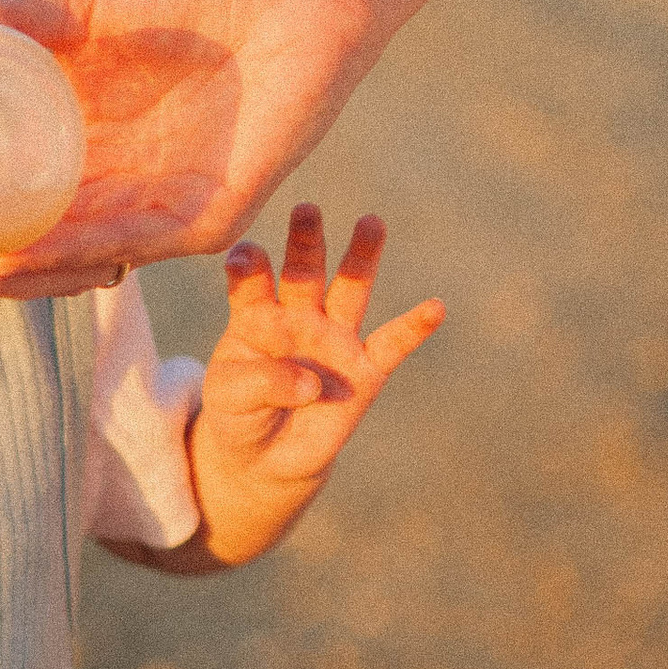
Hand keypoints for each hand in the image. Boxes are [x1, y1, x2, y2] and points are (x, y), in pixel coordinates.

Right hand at [0, 0, 390, 306]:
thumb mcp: (81, 1)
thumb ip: (9, 17)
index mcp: (68, 155)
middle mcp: (104, 196)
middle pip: (15, 260)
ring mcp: (152, 214)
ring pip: (64, 268)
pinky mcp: (203, 219)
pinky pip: (127, 249)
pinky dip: (68, 256)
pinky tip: (14, 260)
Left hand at [190, 203, 442, 563]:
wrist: (265, 458)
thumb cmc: (238, 415)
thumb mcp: (230, 399)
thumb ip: (263, 382)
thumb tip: (313, 383)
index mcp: (255, 314)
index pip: (251, 282)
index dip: (249, 268)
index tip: (245, 257)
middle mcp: (298, 316)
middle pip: (304, 271)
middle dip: (306, 241)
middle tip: (307, 210)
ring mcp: (334, 340)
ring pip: (350, 290)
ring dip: (361, 258)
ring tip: (370, 223)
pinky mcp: (365, 371)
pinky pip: (393, 343)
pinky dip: (415, 327)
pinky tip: (436, 307)